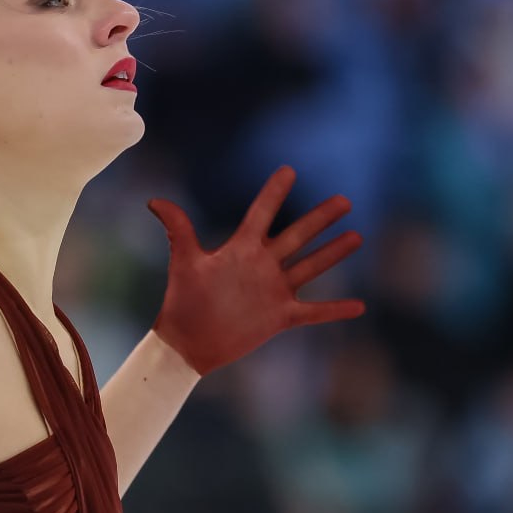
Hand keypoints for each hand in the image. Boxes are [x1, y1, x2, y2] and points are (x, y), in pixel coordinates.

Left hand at [147, 166, 365, 376]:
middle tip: (344, 200)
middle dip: (320, 218)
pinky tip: (359, 305)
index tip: (289, 169)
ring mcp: (273, 290)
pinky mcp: (279, 316)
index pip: (261, 214)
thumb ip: (178, 230)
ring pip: (310, 266)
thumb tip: (154, 200)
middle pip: (297, 236)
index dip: (273, 192)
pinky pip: (313, 311)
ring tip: (357, 236)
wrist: (187, 342)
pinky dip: (335, 309)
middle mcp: (262, 265)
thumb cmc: (183, 300)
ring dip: (333, 253)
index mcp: (241, 249)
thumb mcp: (185, 261)